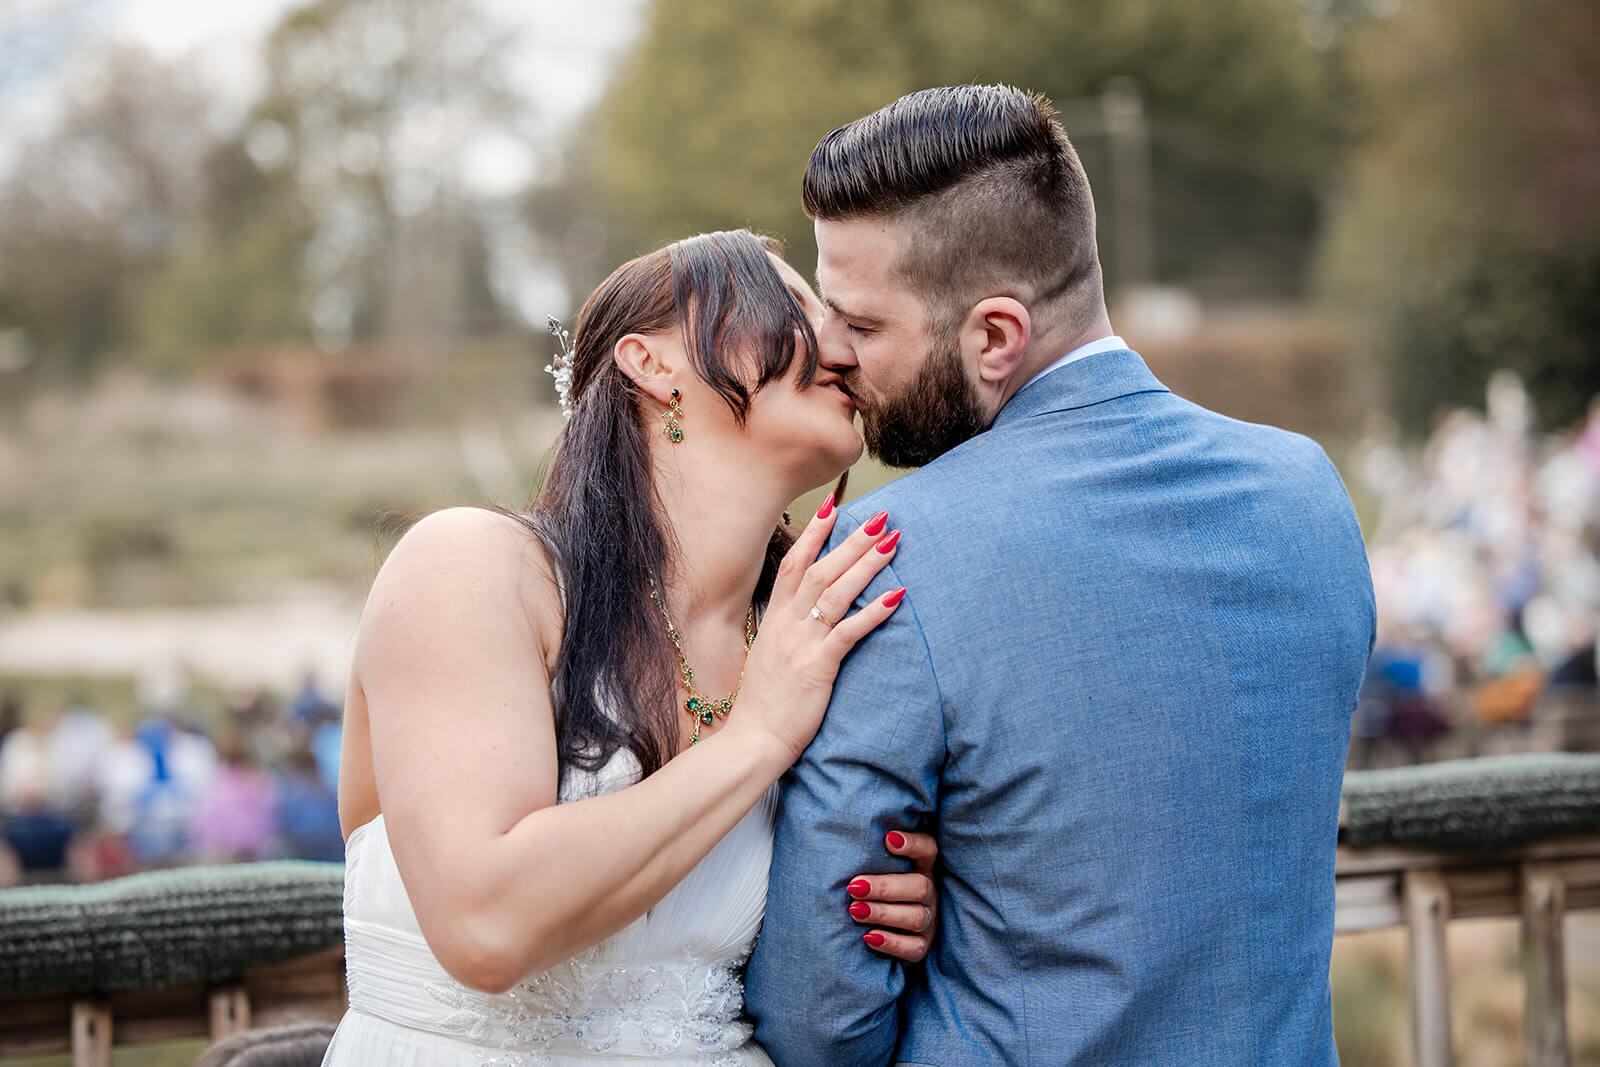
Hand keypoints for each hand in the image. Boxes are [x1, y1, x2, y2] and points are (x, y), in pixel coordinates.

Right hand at [729, 494, 904, 762]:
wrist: (752, 739)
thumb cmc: (764, 703)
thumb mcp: (769, 655)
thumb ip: (785, 629)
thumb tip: (805, 611)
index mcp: (773, 618)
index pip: (793, 563)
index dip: (813, 532)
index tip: (832, 505)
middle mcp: (786, 624)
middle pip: (820, 570)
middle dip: (850, 541)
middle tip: (879, 517)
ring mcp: (801, 644)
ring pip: (835, 593)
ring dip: (866, 565)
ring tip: (892, 542)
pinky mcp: (818, 667)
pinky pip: (849, 632)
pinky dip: (873, 612)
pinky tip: (897, 596)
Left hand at [846, 830, 938, 962]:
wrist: (869, 925)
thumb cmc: (868, 885)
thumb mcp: (873, 865)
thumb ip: (868, 852)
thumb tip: (840, 837)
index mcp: (921, 866)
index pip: (928, 849)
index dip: (912, 844)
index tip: (888, 839)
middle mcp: (929, 892)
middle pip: (919, 886)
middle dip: (884, 887)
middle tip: (854, 887)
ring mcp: (930, 920)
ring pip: (916, 917)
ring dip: (884, 913)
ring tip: (855, 910)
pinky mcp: (922, 945)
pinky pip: (914, 948)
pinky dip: (892, 944)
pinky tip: (869, 937)